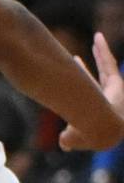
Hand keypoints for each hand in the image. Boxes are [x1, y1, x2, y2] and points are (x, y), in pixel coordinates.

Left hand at [61, 33, 123, 149]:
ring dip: (100, 52)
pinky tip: (97, 37)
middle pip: (99, 78)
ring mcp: (114, 90)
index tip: (73, 64)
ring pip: (107, 67)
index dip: (83, 79)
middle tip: (79, 55)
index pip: (89, 92)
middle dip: (89, 66)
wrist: (103, 130)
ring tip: (96, 38)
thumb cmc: (87, 134)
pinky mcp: (118, 84)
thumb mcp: (73, 137)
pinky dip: (103, 50)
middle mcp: (106, 99)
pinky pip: (110, 63)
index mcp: (96, 111)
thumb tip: (63, 144)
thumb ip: (68, 140)